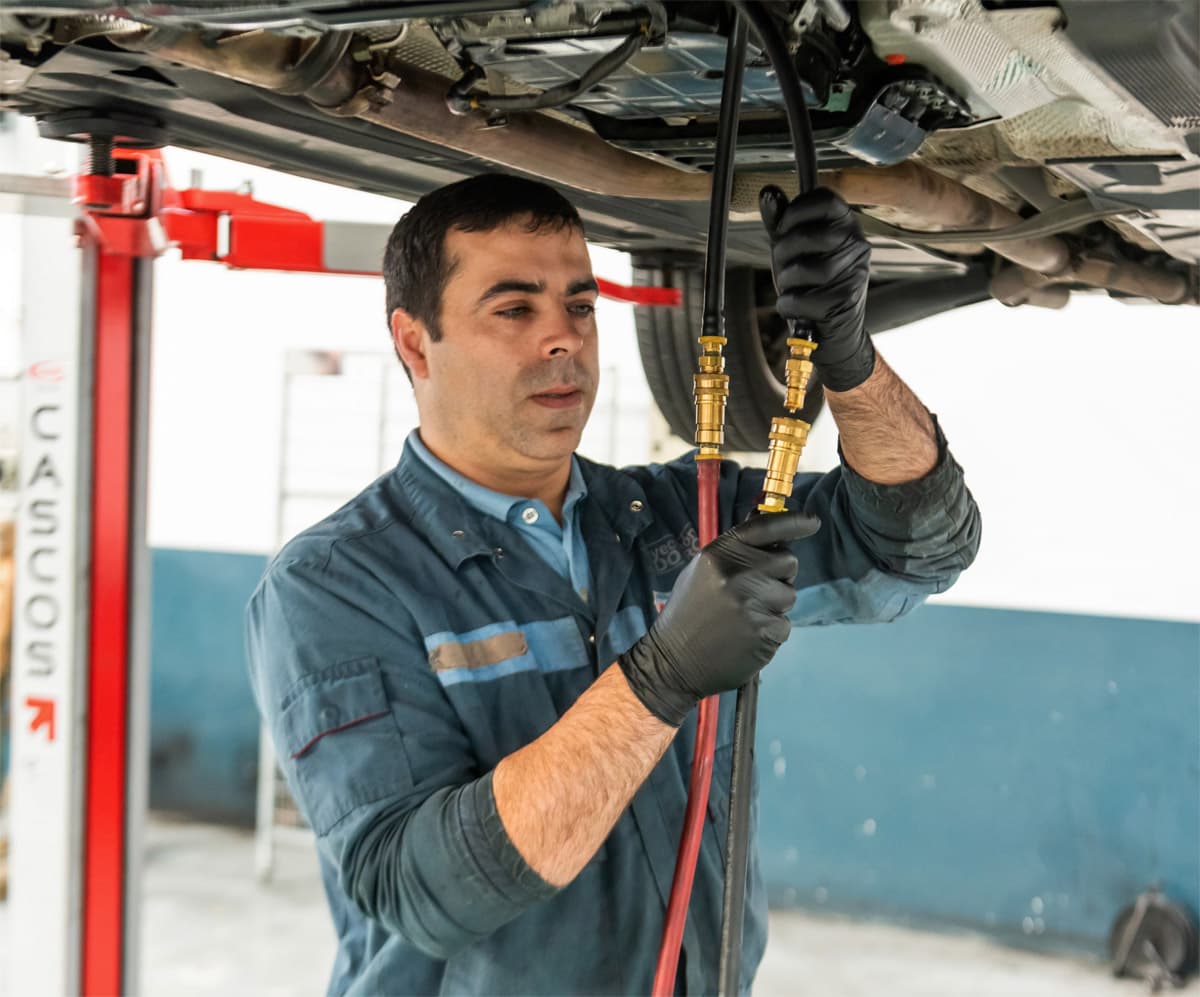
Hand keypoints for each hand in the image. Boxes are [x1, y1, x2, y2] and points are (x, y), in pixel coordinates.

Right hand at [617, 511, 820, 726]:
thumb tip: (770, 534)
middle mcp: (739, 574)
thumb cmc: (688, 614)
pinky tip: (747, 636)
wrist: (673, 661)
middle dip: (778, 574)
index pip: (766, 527)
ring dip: (775, 605)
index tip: (812, 522)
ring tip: (745, 616)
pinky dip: (771, 631)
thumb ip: (735, 552)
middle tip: (754, 591)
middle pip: (788, 561)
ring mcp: (754, 603)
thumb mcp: (701, 572)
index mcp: (720, 554)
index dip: (795, 522)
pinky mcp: (765, 631)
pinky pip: (784, 624)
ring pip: (789, 594)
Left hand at [760, 186, 873, 392]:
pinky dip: (789, 305)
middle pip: (808, 235)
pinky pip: (803, 299)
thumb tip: (767, 192)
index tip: (782, 226)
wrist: (834, 332)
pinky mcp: (845, 302)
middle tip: (784, 266)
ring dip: (786, 282)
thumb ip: (781, 222)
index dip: (796, 210)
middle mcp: (858, 245)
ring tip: (792, 288)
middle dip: (783, 252)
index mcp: (847, 225)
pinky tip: (795, 307)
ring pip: (805, 269)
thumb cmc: (813, 285)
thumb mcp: (795, 249)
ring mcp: (855, 273)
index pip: (825, 199)